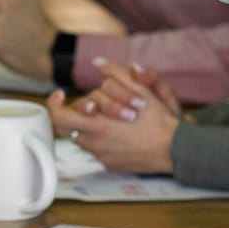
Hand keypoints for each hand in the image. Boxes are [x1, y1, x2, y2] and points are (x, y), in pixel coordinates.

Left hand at [45, 61, 176, 174]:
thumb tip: (97, 62)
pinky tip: (119, 133)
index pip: (59, 117)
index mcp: (97, 125)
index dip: (54, 104)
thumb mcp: (138, 90)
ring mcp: (102, 157)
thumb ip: (115, 73)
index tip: (60, 95)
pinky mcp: (111, 165)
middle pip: (68, 127)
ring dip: (89, 125)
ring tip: (107, 116)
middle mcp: (95, 144)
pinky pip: (97, 150)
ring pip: (83, 138)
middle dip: (74, 113)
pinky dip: (101, 139)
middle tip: (85, 105)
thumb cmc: (158, 120)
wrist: (175, 149)